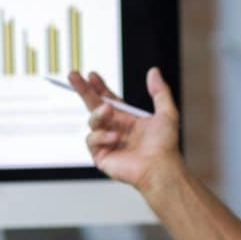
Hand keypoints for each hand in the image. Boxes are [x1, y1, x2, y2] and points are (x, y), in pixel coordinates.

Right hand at [67, 67, 182, 190]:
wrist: (160, 167)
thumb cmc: (165, 146)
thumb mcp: (167, 113)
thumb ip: (160, 91)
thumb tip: (153, 71)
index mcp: (127, 119)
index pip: (108, 99)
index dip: (100, 87)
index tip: (92, 75)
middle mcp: (115, 129)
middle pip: (93, 105)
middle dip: (82, 89)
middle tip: (73, 75)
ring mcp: (107, 142)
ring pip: (92, 121)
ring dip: (98, 113)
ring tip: (108, 111)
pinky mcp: (101, 156)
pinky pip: (91, 140)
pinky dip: (101, 136)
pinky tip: (114, 138)